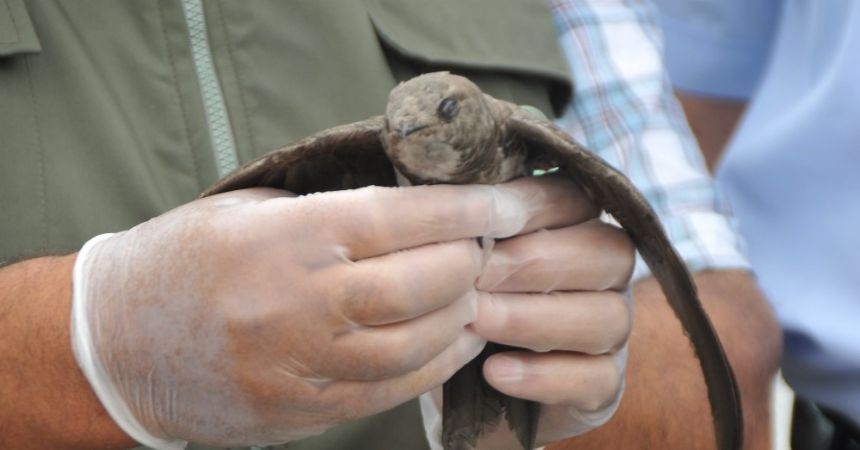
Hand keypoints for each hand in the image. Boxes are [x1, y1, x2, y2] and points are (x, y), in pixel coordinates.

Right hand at [70, 183, 556, 447]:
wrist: (116, 344)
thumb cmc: (184, 259)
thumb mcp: (252, 209)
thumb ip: (333, 209)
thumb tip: (418, 205)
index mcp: (284, 239)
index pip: (397, 219)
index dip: (462, 211)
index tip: (504, 205)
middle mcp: (296, 305)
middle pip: (419, 286)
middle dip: (469, 263)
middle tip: (485, 248)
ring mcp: (299, 367)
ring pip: (414, 346)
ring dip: (462, 318)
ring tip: (478, 294)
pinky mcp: (301, 411)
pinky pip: (389, 391)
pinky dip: (433, 366)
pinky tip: (452, 342)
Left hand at [421, 176, 634, 447]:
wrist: (461, 379)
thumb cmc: (462, 299)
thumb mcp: (461, 255)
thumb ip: (467, 221)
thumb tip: (449, 193)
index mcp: (578, 226)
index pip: (580, 202)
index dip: (534, 208)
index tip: (480, 221)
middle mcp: (607, 275)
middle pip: (609, 254)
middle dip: (536, 264)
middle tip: (476, 276)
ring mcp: (613, 331)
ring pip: (607, 318)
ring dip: (535, 319)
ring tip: (477, 322)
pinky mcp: (605, 385)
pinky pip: (596, 379)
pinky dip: (542, 376)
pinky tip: (493, 371)